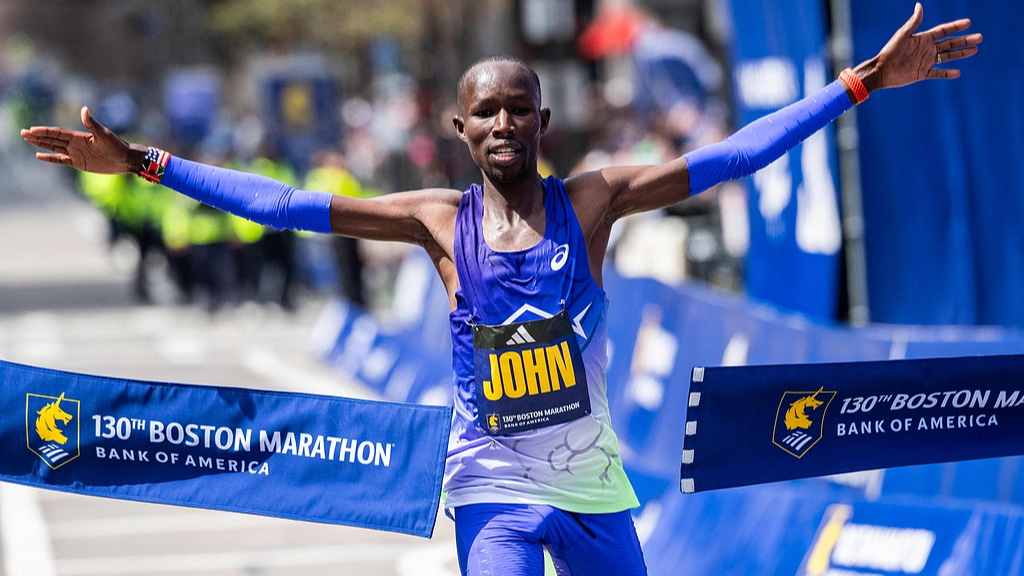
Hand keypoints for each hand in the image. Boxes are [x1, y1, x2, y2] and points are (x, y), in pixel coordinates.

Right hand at [20, 106, 139, 173]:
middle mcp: (74, 144)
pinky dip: (50, 158)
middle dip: (37, 136)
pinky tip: (38, 156)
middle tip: (22, 133)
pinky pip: (60, 160)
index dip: (45, 131)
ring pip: (53, 147)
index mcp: (79, 136)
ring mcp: (75, 153)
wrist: (124, 159)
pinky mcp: (78, 163)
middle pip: (52, 139)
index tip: (32, 130)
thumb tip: (84, 109)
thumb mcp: (104, 134)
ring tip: (27, 139)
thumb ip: (92, 123)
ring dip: (40, 144)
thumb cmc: (117, 146)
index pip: (57, 133)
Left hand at [857, 3, 981, 91]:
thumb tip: (919, 5)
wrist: (881, 71)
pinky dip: (947, 73)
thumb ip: (913, 23)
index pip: (943, 30)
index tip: (968, 22)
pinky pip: (938, 73)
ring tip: (975, 50)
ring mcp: (926, 61)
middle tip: (980, 37)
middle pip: (950, 43)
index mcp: (923, 38)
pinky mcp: (922, 73)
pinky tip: (958, 72)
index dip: (955, 26)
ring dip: (961, 54)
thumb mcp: (902, 36)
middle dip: (964, 40)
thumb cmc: (889, 52)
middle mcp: (927, 49)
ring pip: (947, 56)